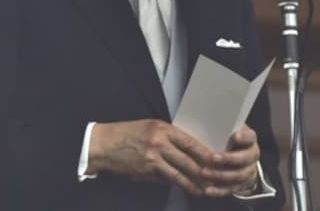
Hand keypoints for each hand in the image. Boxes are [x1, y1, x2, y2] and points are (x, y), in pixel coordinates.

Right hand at [88, 119, 213, 196]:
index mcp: (163, 128)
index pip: (190, 142)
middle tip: (215, 177)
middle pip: (188, 158)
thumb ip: (168, 139)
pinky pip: (165, 179)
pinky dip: (176, 184)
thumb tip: (186, 153)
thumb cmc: (126, 135)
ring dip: (192, 183)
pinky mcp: (145, 170)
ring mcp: (153, 157)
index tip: (216, 159)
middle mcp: (160, 141)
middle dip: (203, 170)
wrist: (103, 144)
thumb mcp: (150, 129)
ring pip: (179, 172)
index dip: (204, 152)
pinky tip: (184, 188)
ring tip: (203, 189)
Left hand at [199, 125, 260, 197]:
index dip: (244, 137)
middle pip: (244, 159)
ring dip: (220, 175)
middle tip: (212, 158)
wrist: (239, 160)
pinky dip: (218, 191)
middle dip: (228, 159)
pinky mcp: (240, 185)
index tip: (235, 135)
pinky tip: (207, 190)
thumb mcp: (229, 132)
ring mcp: (248, 171)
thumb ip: (223, 129)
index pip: (250, 136)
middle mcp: (252, 156)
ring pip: (237, 175)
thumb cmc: (228, 142)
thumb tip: (205, 119)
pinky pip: (230, 189)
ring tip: (204, 173)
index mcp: (250, 140)